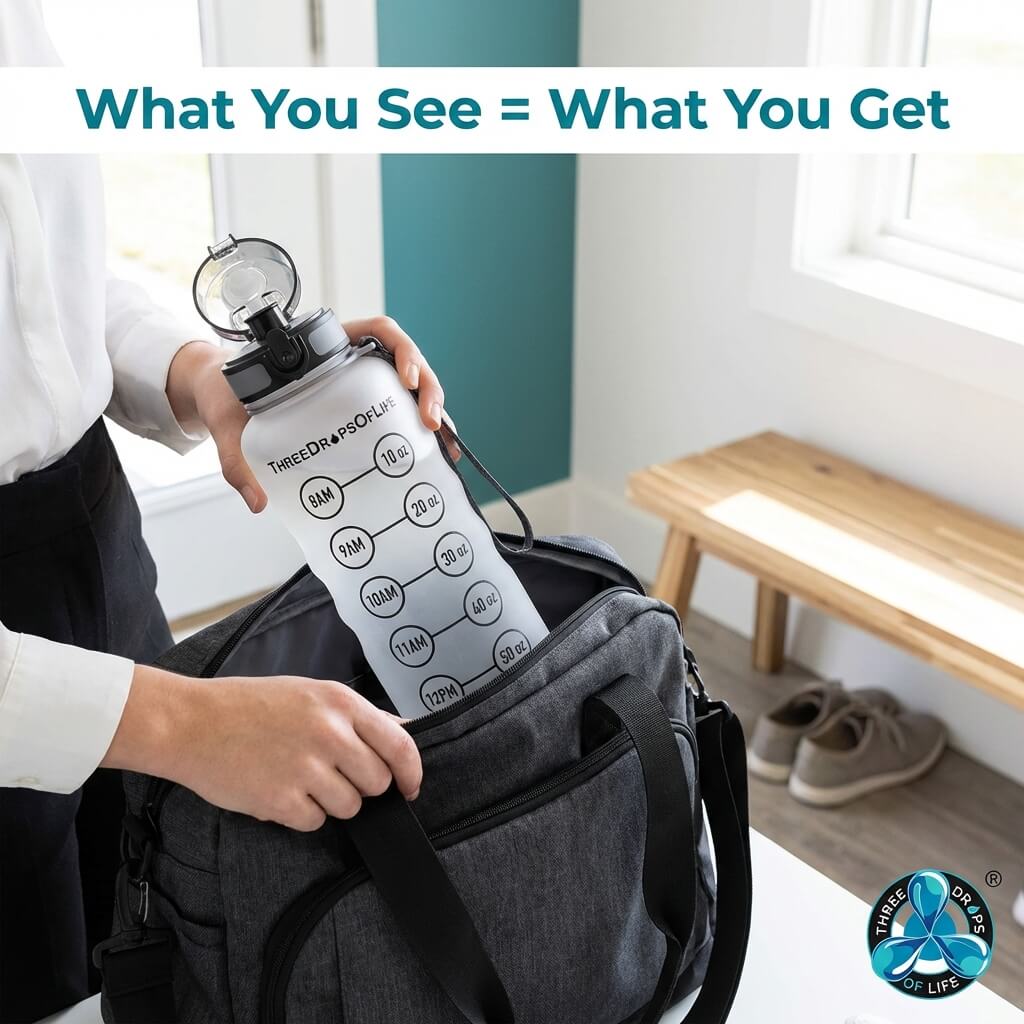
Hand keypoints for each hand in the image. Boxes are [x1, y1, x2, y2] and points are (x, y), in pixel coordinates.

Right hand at [103, 665, 422, 830]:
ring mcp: (306, 767)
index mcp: (341, 703)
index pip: (400, 746)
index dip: (411, 774)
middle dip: (360, 785)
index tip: (410, 788)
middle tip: (331, 774)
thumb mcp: (312, 693)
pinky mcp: (281, 799)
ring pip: (349, 806)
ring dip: (330, 801)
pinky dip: (301, 813)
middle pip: (376, 783)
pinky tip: (279, 789)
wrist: (191, 722)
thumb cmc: (251, 706)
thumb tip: (405, 731)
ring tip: (298, 777)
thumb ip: (357, 715)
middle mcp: (330, 733)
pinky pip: (315, 822)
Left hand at [166, 316, 458, 513]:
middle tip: (431, 422)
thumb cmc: (227, 395)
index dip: (401, 349)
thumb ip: (236, 459)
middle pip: (405, 362)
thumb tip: (257, 500)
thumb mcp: (228, 422)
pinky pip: (399, 411)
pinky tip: (435, 453)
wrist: (220, 397)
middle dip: (428, 389)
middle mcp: (350, 362)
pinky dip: (420, 430)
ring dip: (433, 411)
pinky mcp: (362, 408)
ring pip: (410, 388)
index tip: (406, 376)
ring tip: (444, 443)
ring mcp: (360, 384)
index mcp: (325, 347)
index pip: (378, 330)